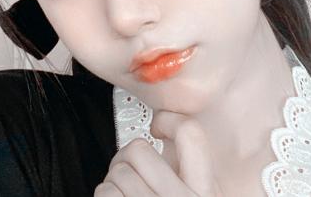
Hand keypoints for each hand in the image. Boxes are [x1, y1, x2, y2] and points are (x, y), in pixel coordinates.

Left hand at [94, 110, 223, 195]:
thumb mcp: (196, 195)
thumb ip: (187, 171)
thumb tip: (164, 129)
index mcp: (205, 192)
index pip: (191, 135)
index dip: (169, 121)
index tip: (157, 127)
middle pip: (138, 149)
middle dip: (125, 157)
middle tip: (129, 169)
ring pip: (116, 172)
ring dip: (113, 182)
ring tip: (122, 194)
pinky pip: (105, 194)